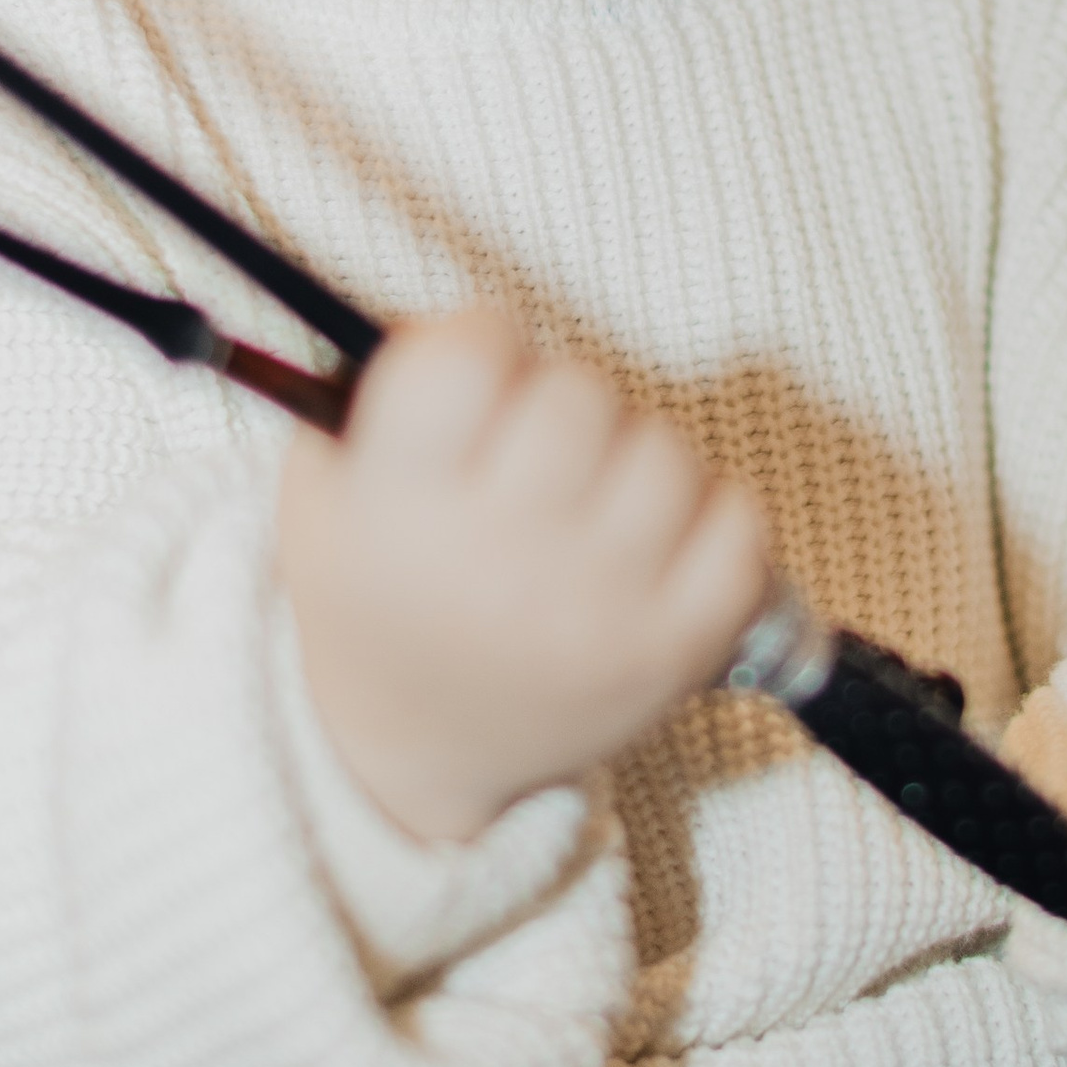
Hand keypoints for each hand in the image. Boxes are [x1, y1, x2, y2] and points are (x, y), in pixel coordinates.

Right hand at [277, 307, 769, 844]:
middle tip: (537, 446)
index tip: (480, 369)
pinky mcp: (672, 649)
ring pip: (665, 452)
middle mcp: (495, 559)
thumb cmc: (381, 595)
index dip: (480, 340)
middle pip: (577, 395)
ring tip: (594, 500)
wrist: (417, 750)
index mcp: (398, 509)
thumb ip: (381, 392)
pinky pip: (739, 524)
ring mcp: (594, 609)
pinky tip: (656, 540)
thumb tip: (468, 316)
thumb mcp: (327, 494)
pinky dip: (711, 515)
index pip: (464, 358)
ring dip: (635, 455)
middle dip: (558, 400)